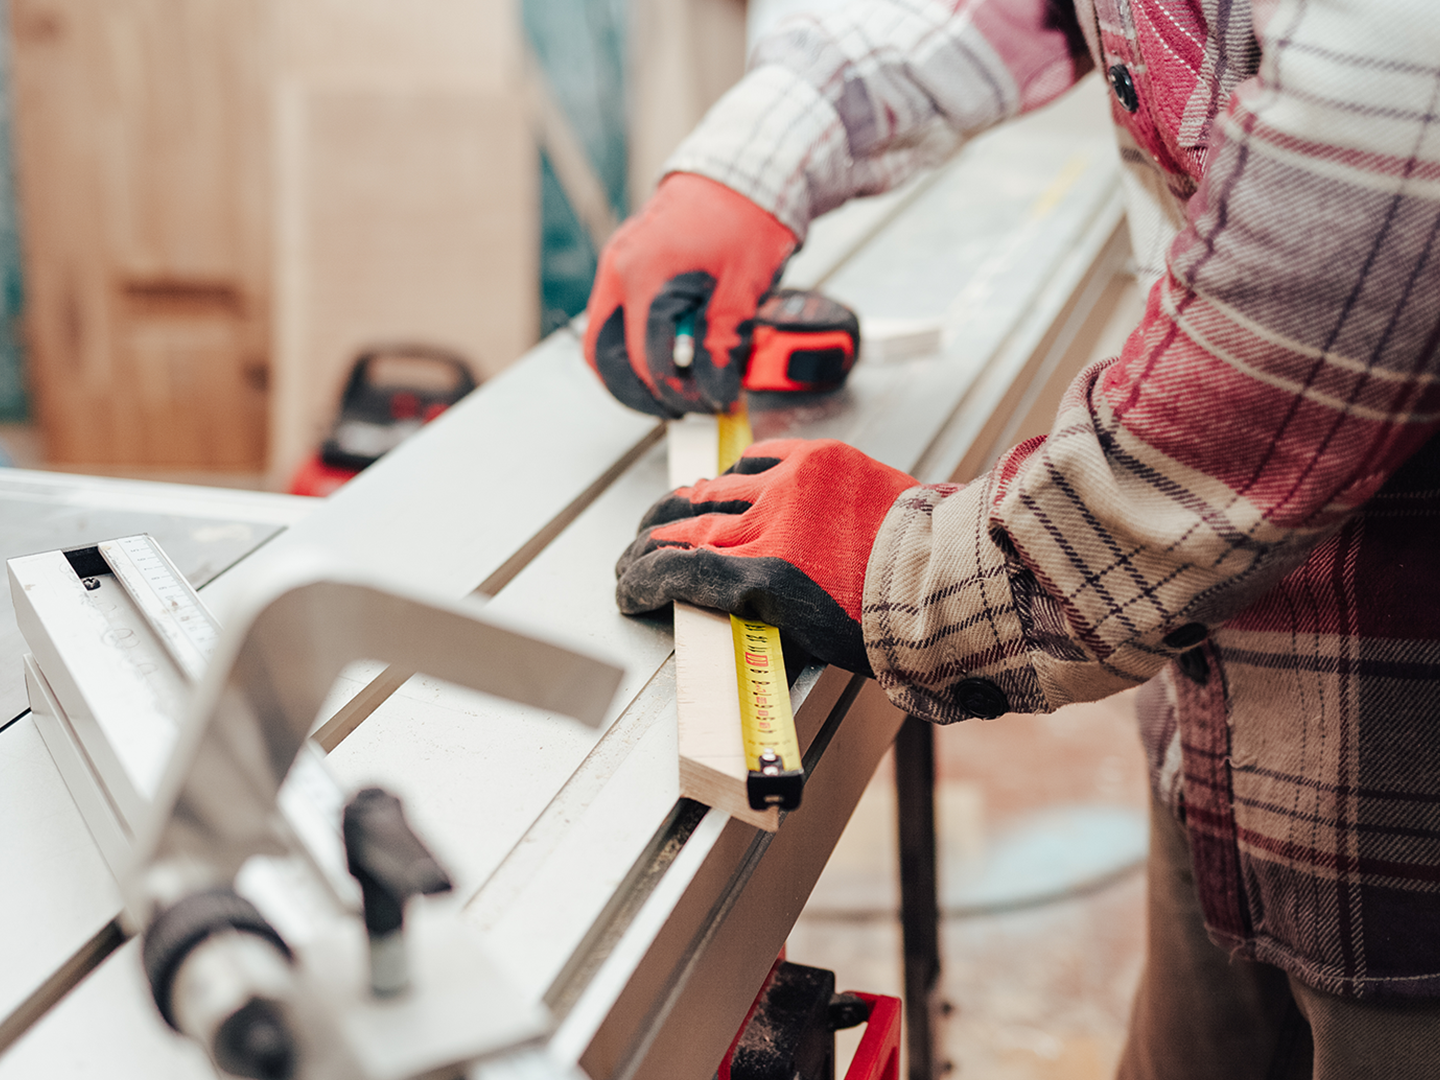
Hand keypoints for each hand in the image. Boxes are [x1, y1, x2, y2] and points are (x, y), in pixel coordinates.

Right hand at [584, 173, 796, 416]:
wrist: (741, 170)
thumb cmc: (747, 217)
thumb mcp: (743, 290)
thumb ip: (723, 345)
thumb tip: (715, 392)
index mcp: (647, 274)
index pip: (648, 357)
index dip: (678, 392)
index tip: (709, 404)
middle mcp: (619, 270)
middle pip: (605, 357)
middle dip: (639, 395)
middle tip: (678, 411)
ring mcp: (614, 267)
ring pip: (600, 342)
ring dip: (628, 375)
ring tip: (670, 392)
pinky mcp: (621, 266)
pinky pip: (612, 320)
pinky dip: (630, 348)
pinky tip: (664, 359)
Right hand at [615, 439, 917, 673]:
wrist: (946, 578)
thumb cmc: (887, 623)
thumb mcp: (808, 639)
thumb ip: (754, 612)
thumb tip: (718, 603)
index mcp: (762, 579)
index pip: (673, 571)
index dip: (640, 580)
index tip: (627, 587)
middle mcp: (767, 526)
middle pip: (681, 527)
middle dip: (647, 545)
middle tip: (635, 555)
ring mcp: (791, 485)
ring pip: (713, 489)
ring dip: (685, 506)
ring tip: (672, 515)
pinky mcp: (818, 459)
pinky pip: (758, 459)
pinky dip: (736, 474)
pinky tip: (729, 482)